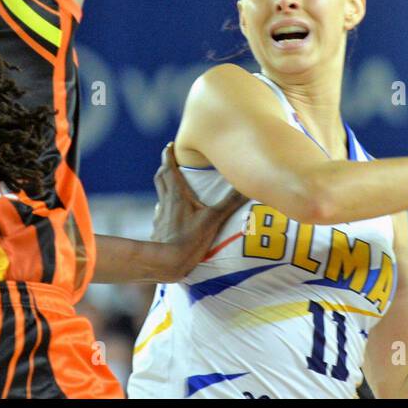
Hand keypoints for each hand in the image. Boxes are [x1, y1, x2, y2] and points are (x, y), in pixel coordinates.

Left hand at [150, 143, 247, 279]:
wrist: (165, 262)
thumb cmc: (189, 239)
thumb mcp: (214, 219)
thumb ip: (230, 202)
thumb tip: (248, 185)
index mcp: (177, 194)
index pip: (169, 168)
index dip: (168, 155)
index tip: (170, 145)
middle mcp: (166, 202)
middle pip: (161, 178)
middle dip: (165, 167)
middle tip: (170, 160)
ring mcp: (160, 216)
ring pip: (160, 195)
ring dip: (165, 187)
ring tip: (173, 185)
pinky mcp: (159, 230)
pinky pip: (161, 213)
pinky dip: (165, 208)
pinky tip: (171, 215)